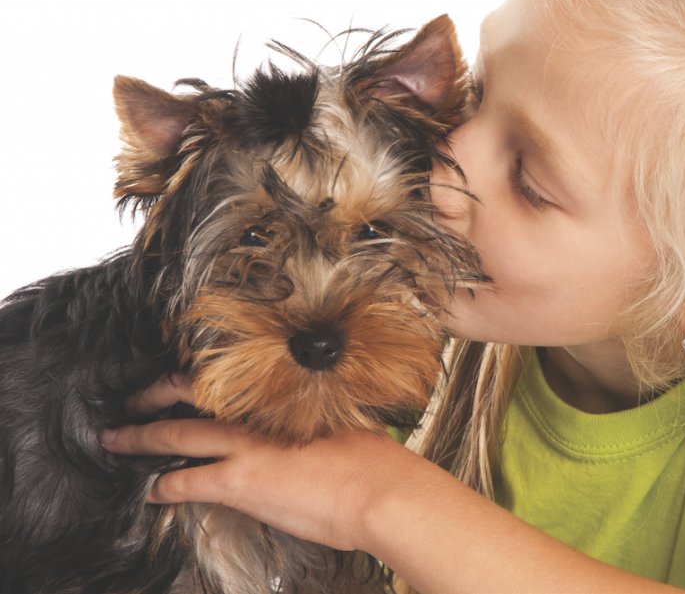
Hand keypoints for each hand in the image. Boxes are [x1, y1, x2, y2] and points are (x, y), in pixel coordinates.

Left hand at [101, 379, 408, 552]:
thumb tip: (315, 420)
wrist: (382, 492)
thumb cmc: (376, 463)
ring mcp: (247, 447)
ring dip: (141, 437)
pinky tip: (150, 491)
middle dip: (152, 397)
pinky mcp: (241, 481)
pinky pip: (186, 479)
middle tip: (131, 402)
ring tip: (118, 440)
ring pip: (176, 432)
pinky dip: (163, 484)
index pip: (229, 376)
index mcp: (284, 397)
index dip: (198, 376)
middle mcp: (260, 415)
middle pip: (190, 393)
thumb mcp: (348, 423)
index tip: (181, 379)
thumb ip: (320, 418)